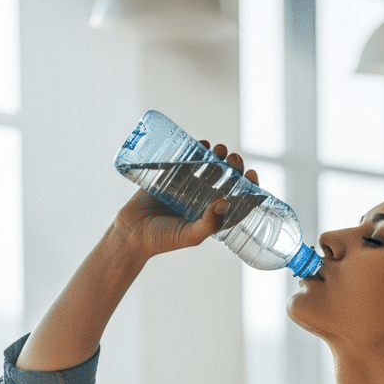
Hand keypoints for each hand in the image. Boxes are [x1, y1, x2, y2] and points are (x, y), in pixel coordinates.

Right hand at [114, 141, 259, 258]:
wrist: (131, 232)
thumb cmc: (163, 239)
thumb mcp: (190, 236)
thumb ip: (209, 224)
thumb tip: (225, 202)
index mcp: (212, 216)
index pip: (237, 201)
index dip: (248, 187)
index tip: (252, 174)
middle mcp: (202, 201)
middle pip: (224, 180)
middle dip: (232, 167)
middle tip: (233, 157)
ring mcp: (187, 188)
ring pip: (208, 168)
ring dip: (217, 157)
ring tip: (219, 149)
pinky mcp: (171, 178)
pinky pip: (187, 162)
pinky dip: (196, 151)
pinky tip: (202, 144)